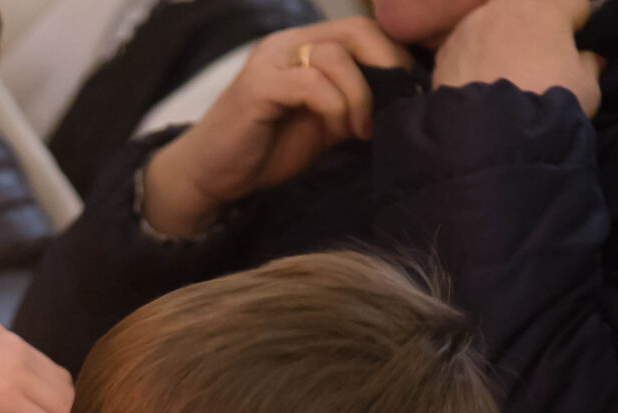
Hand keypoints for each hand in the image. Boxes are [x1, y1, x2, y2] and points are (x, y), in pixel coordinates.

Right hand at [143, 19, 413, 237]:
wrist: (209, 176)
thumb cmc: (264, 152)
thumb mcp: (322, 123)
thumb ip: (352, 102)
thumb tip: (402, 98)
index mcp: (303, 46)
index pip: (363, 30)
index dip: (395, 56)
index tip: (409, 94)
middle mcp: (287, 44)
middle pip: (357, 32)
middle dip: (388, 67)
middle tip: (397, 104)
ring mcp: (270, 62)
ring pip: (337, 57)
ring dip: (360, 96)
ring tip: (360, 130)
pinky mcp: (257, 86)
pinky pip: (312, 84)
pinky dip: (336, 107)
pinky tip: (342, 132)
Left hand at [433, 0, 602, 117]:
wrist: (488, 140)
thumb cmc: (547, 106)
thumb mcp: (587, 89)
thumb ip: (589, 66)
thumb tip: (586, 59)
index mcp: (546, 7)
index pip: (573, 4)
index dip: (577, 27)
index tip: (573, 50)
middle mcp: (504, 8)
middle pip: (527, 10)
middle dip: (534, 30)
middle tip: (536, 63)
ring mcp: (469, 28)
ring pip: (492, 26)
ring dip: (500, 41)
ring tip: (503, 75)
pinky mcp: (444, 54)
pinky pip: (465, 49)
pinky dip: (472, 60)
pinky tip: (476, 85)